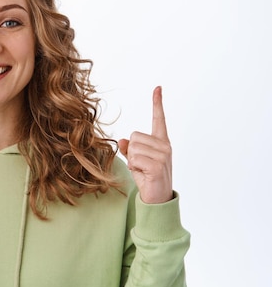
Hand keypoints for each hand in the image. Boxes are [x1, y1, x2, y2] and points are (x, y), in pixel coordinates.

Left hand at [118, 86, 172, 203]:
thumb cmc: (147, 178)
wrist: (157, 199)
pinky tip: (144, 175)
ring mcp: (163, 155)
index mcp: (161, 142)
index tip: (157, 88)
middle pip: (134, 136)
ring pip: (133, 147)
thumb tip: (122, 140)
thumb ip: (130, 149)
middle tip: (142, 166)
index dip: (157, 103)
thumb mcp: (136, 161)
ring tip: (143, 171)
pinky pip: (134, 159)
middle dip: (132, 151)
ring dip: (133, 161)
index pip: (159, 119)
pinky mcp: (158, 165)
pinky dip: (134, 168)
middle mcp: (165, 146)